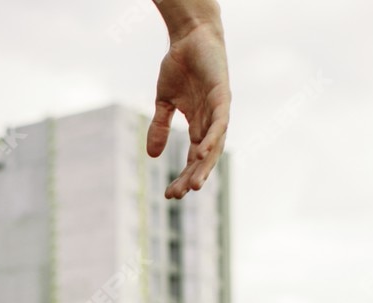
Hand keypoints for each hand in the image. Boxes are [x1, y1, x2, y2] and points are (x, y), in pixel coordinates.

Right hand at [148, 19, 230, 198]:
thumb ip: (160, 127)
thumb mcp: (164, 101)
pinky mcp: (222, 96)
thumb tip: (151, 156)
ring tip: (195, 184)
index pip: (193, 157)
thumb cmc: (180, 66)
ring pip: (214, 144)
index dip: (183, 175)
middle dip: (193, 176)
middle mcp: (211, 121)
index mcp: (199, 124)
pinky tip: (201, 154)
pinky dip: (212, 139)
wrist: (190, 37)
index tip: (169, 194)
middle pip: (205, 157)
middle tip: (179, 195)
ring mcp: (218, 109)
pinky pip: (219, 123)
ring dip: (205, 165)